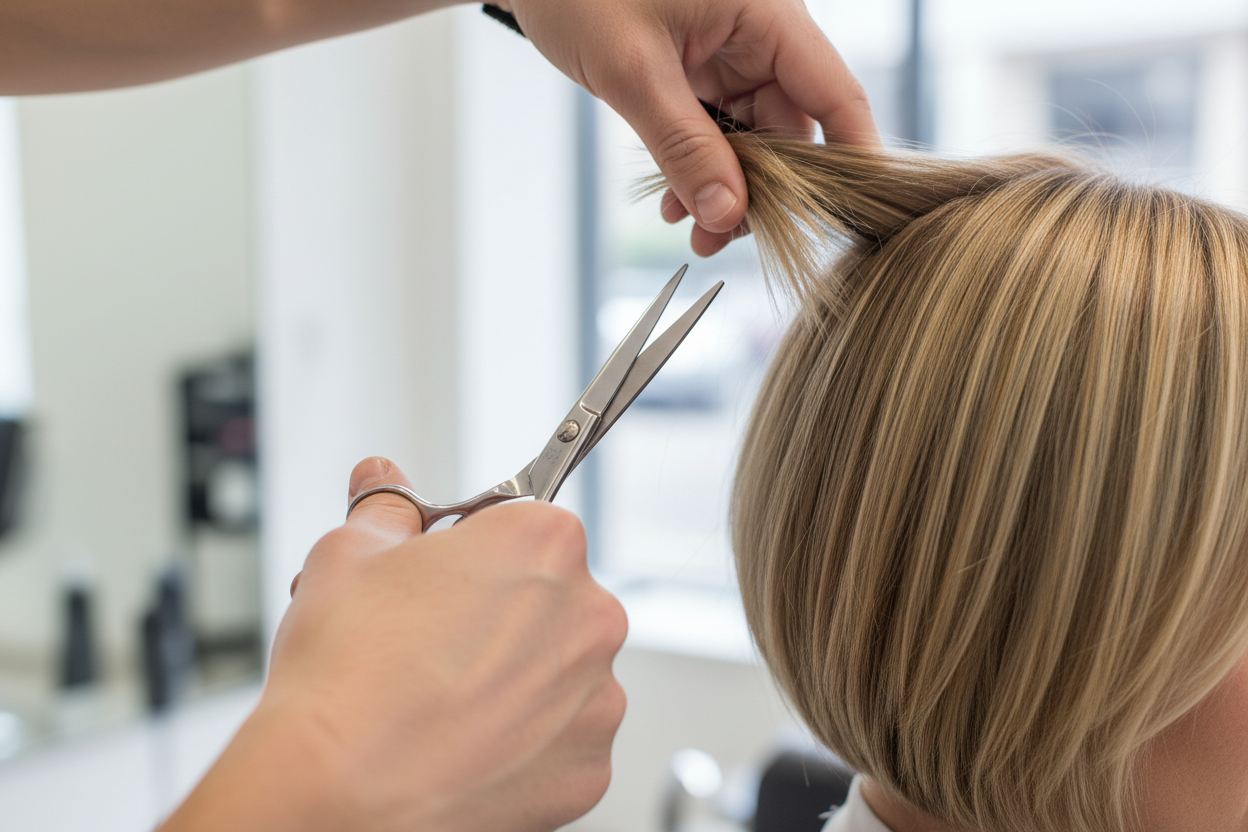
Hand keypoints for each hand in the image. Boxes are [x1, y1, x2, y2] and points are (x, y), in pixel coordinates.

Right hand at [163, 457, 627, 831]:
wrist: (335, 796)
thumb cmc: (344, 678)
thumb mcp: (347, 555)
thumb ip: (384, 508)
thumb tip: (383, 482)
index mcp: (545, 543)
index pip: (523, 525)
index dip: (473, 551)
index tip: (444, 575)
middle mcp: (590, 616)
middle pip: (547, 600)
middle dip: (496, 614)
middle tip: (429, 642)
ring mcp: (596, 698)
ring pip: (557, 674)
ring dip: (513, 681)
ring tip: (439, 701)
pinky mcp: (588, 769)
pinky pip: (560, 742)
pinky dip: (521, 745)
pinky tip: (462, 746)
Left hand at [499, 0, 879, 255]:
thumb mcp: (632, 72)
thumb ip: (684, 146)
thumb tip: (728, 214)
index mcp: (767, 13)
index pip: (836, 93)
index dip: (852, 159)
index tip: (851, 218)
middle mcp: (759, 34)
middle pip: (793, 128)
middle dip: (762, 193)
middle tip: (723, 239)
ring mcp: (729, 54)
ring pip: (754, 139)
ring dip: (727, 189)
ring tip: (694, 229)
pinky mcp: (698, 71)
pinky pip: (718, 131)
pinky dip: (700, 169)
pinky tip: (675, 200)